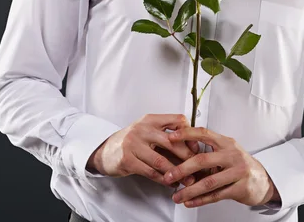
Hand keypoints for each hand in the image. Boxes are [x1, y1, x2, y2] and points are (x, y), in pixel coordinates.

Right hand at [86, 114, 200, 188]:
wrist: (106, 150)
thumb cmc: (132, 141)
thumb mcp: (148, 131)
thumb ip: (166, 135)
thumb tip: (192, 146)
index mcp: (151, 119)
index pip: (176, 120)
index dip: (189, 133)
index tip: (196, 146)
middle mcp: (142, 129)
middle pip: (171, 142)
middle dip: (187, 156)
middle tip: (197, 167)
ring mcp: (133, 144)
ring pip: (161, 161)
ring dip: (176, 173)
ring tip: (187, 180)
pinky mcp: (128, 160)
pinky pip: (150, 172)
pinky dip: (163, 179)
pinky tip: (170, 183)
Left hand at [165, 126, 279, 207]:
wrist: (262, 180)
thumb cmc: (238, 164)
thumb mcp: (226, 152)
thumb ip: (208, 152)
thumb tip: (181, 154)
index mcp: (225, 142)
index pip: (204, 133)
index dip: (186, 134)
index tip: (171, 138)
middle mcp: (232, 154)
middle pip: (203, 160)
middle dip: (182, 169)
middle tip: (169, 176)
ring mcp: (237, 171)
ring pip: (209, 182)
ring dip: (190, 190)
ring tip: (176, 196)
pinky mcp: (240, 188)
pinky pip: (217, 195)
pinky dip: (201, 200)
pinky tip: (190, 202)